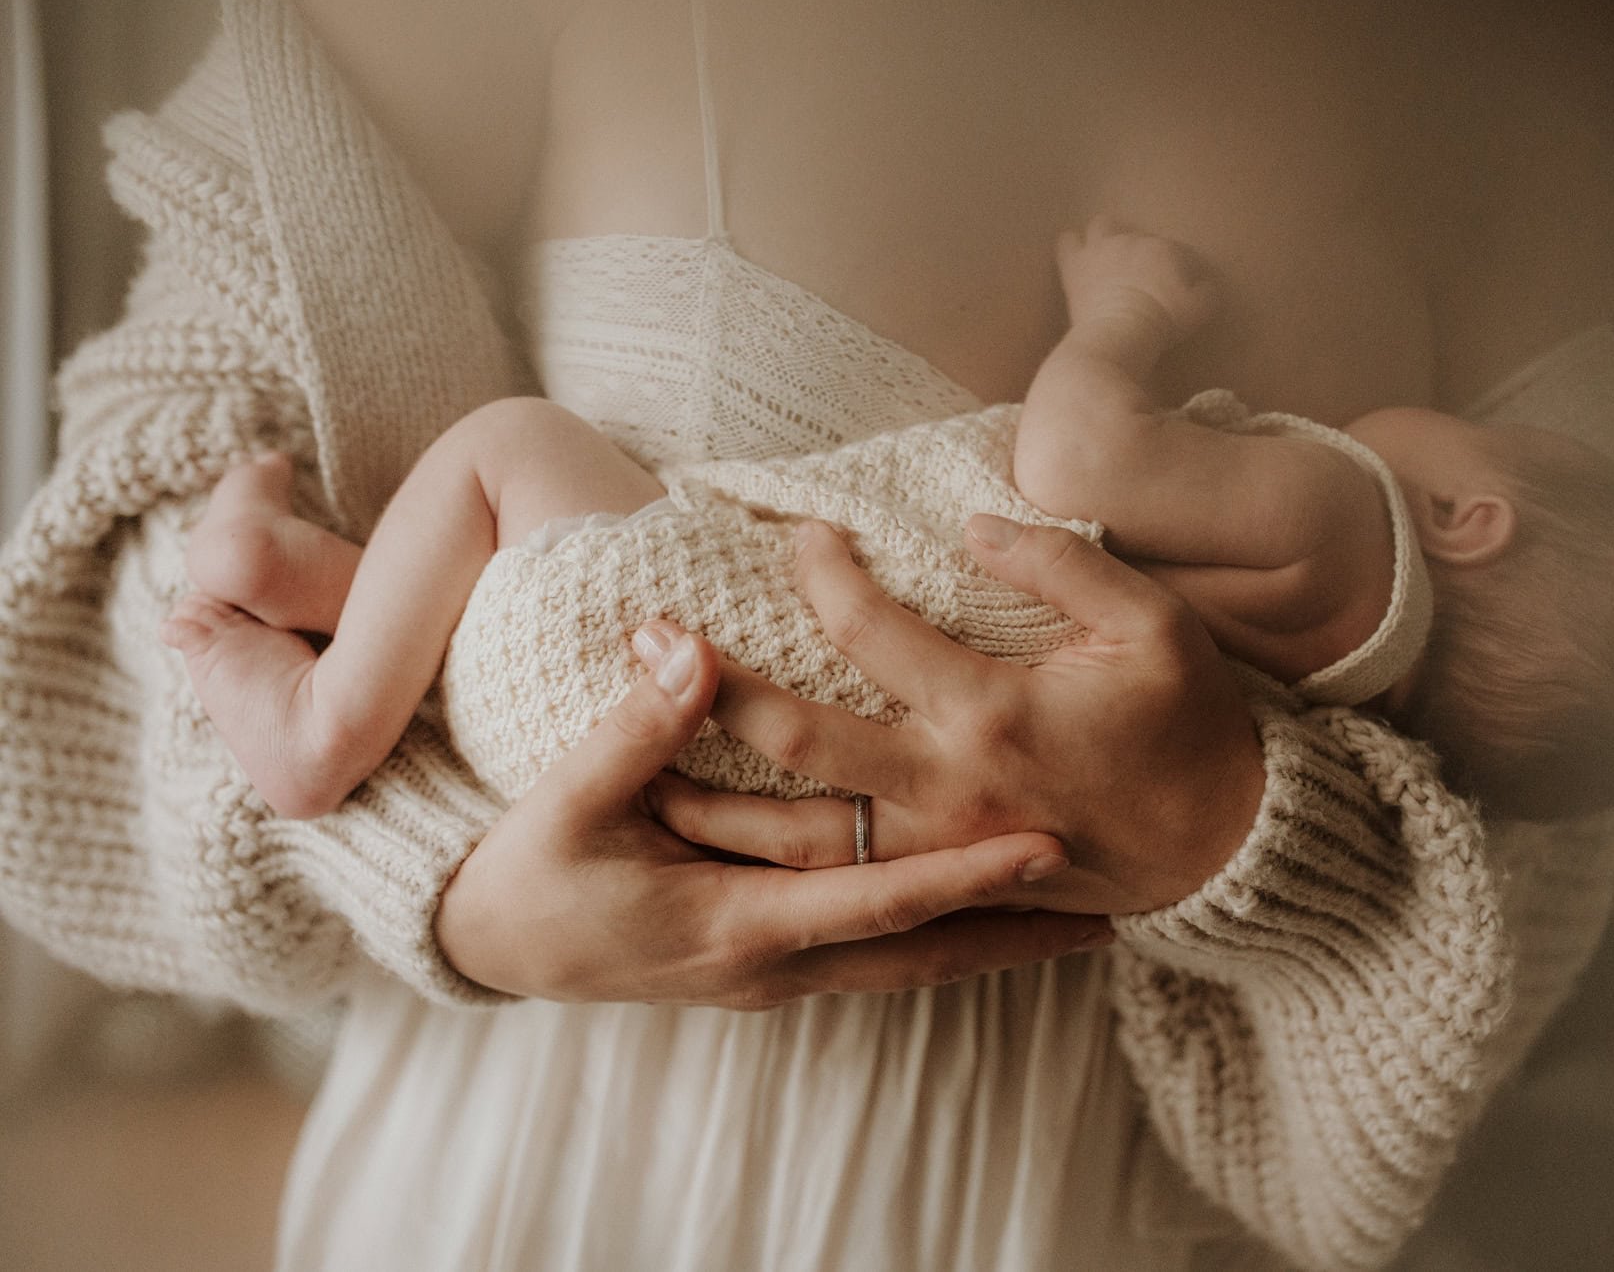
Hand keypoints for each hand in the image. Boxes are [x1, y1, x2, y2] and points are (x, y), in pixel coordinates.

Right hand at [434, 620, 1114, 1003]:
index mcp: (739, 925)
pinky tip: (984, 913)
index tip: (1045, 848)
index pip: (879, 902)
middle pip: (921, 953)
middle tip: (1113, 906)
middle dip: (1014, 933)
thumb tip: (686, 646)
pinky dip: (939, 936)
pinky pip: (878, 957)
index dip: (963, 876)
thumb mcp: (568, 797)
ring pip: (910, 965)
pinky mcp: (772, 966)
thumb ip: (637, 726)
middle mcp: (775, 965)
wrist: (492, 946)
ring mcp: (776, 976)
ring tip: (1080, 918)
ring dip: (991, 942)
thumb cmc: (531, 873)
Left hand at [659, 518, 1268, 915]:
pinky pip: (836, 884)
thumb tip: (972, 522)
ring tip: (639, 765)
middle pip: (798, 743)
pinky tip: (719, 836)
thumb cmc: (1194, 726)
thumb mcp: (1155, 624)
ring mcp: (939, 849)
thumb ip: (1063, 562)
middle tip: (644, 639)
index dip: (822, 569)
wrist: (1226, 851)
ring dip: (715, 803)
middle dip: (714, 691)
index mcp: (992, 711)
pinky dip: (770, 864)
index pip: (870, 630)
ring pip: (797, 838)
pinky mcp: (944, 886)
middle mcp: (948, 787)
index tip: (801, 533)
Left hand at [1056, 215, 1221, 342]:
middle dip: (1141, 251)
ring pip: (1102, 225)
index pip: (1177, 251)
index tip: (1177, 286)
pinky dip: (1072, 247)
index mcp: (1165, 248)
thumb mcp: (1201, 310)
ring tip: (1106, 253)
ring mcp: (1101, 248)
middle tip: (1140, 275)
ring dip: (1105, 236)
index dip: (1178, 268)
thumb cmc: (1163, 321)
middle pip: (1139, 237)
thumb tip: (1205, 284)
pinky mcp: (1075, 264)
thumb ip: (1208, 291)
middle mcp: (1132, 240)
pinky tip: (1075, 256)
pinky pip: (1067, 242)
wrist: (1120, 331)